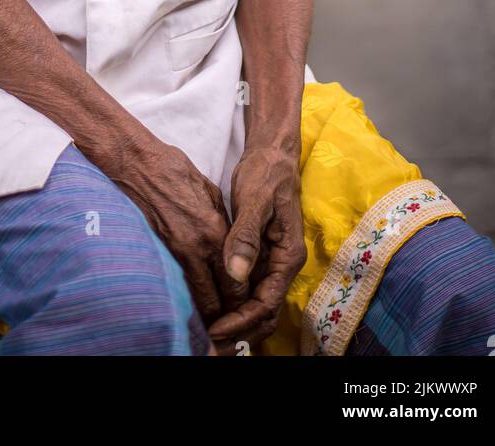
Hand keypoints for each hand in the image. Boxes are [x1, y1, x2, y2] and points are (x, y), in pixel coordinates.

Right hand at [115, 140, 244, 326]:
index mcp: (215, 231)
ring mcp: (176, 252)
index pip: (236, 281)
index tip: (245, 303)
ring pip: (197, 297)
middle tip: (231, 316)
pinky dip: (187, 294)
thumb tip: (231, 246)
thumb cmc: (176, 171)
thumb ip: (223, 224)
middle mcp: (198, 247)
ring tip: (213, 313)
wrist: (139, 165)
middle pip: (218, 298)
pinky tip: (191, 296)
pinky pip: (179, 283)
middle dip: (226, 311)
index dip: (242, 298)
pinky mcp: (159, 251)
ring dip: (207, 308)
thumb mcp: (211, 193)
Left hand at [206, 144, 305, 354]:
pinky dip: (233, 301)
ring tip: (207, 327)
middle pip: (264, 313)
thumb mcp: (255, 201)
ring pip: (256, 304)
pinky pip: (248, 288)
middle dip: (240, 330)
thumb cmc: (265, 175)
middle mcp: (282, 264)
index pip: (266, 304)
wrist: (271, 156)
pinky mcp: (259, 254)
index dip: (240, 321)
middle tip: (209, 339)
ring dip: (235, 319)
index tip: (215, 329)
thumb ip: (246, 237)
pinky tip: (211, 303)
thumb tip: (236, 275)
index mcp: (288, 256)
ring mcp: (271, 261)